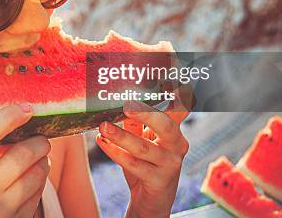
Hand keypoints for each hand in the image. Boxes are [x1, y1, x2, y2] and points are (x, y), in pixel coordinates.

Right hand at [0, 104, 50, 217]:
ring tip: (38, 158)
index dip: (7, 117)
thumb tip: (15, 124)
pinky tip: (32, 179)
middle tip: (41, 137)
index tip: (26, 108)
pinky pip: (39, 195)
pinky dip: (40, 182)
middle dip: (39, 141)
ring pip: (37, 174)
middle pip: (22, 155)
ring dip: (43, 161)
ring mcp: (1, 210)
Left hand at [96, 93, 189, 217]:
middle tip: (126, 106)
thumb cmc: (146, 163)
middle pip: (165, 125)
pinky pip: (133, 165)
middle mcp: (177, 145)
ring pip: (143, 148)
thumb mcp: (142, 139)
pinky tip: (102, 142)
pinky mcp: (158, 180)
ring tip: (103, 127)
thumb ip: (135, 121)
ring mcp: (170, 164)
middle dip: (146, 114)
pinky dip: (115, 152)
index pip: (179, 109)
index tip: (167, 81)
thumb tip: (120, 99)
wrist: (151, 199)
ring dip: (120, 136)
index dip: (176, 95)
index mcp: (175, 131)